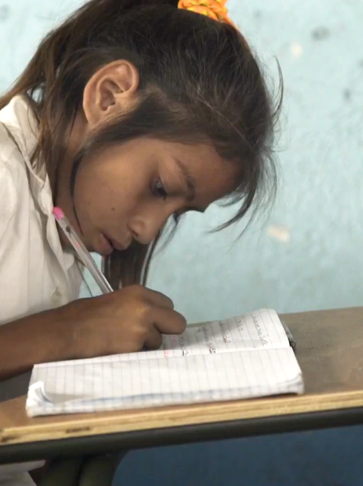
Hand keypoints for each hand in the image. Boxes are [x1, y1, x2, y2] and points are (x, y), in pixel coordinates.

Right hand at [60, 285, 186, 358]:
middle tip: (149, 336)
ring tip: (123, 342)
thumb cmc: (85, 315)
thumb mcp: (116, 301)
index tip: (152, 323)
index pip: (169, 304)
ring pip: (160, 341)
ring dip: (147, 345)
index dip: (161, 316)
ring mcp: (143, 327)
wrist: (67, 331)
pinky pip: (146, 353)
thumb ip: (137, 307)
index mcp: (140, 292)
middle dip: (166, 331)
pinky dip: (136, 354)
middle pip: (177, 322)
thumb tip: (154, 318)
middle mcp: (146, 307)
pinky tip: (119, 349)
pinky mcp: (136, 345)